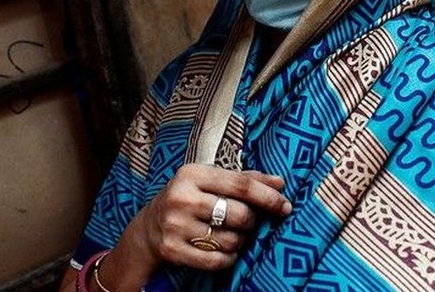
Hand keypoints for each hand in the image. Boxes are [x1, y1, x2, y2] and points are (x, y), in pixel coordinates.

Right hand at [98, 164, 290, 288]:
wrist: (148, 228)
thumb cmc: (189, 199)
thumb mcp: (209, 181)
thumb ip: (244, 179)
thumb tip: (279, 182)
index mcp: (193, 173)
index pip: (241, 185)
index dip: (267, 197)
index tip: (285, 206)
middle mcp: (182, 197)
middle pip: (238, 214)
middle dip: (251, 222)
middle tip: (248, 223)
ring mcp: (175, 225)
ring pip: (230, 240)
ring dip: (240, 241)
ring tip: (232, 236)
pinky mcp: (173, 250)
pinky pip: (217, 261)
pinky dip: (228, 258)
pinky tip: (225, 251)